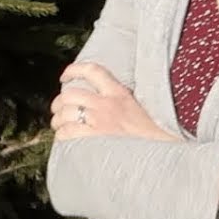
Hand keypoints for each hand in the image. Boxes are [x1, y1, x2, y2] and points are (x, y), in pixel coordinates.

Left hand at [49, 61, 179, 142]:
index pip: (93, 71)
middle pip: (70, 94)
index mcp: (119, 93)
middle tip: (58, 109)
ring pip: (65, 113)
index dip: (74, 70)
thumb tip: (101, 100)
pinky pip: (68, 132)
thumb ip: (120, 100)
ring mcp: (99, 121)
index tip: (65, 76)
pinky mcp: (95, 138)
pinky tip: (64, 139)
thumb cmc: (151, 131)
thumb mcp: (138, 106)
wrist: (160, 148)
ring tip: (60, 126)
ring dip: (58, 120)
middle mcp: (107, 104)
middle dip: (58, 102)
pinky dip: (62, 135)